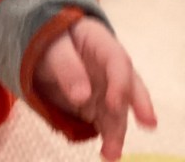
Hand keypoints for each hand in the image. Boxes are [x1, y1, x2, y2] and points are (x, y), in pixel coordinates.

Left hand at [33, 17, 156, 159]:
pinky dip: (108, 138)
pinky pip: (106, 123)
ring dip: (118, 132)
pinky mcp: (99, 108)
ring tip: (111, 153)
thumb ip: (66, 67)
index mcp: (100, 43)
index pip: (117, 60)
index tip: (114, 104)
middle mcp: (110, 68)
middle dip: (139, 105)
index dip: (119, 82)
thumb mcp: (50, 48)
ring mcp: (106, 89)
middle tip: (148, 123)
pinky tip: (107, 152)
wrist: (44, 51)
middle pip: (130, 86)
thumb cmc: (50, 41)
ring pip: (118, 111)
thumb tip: (82, 96)